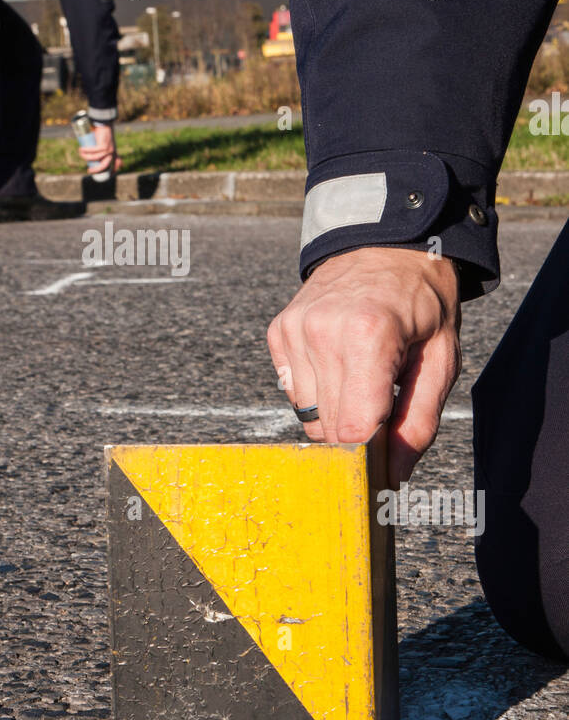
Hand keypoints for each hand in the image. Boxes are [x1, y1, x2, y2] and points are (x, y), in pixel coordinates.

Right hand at [79, 121, 121, 174]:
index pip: (117, 164)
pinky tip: (81, 149)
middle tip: (89, 171)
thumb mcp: (104, 142)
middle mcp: (112, 152)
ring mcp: (109, 149)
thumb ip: (102, 148)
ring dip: (86, 157)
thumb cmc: (102, 132)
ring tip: (80, 153)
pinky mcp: (104, 145)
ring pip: (96, 158)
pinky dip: (86, 151)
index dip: (113, 171)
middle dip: (96, 170)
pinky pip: (94, 151)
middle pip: (105, 166)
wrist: (104, 123)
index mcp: (114, 152)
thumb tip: (91, 156)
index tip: (108, 175)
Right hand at [267, 247, 460, 488]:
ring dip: (336, 412)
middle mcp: (322, 332)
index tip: (389, 451)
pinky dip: (317, 392)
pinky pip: (292, 391)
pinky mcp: (279, 332)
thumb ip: (419, 421)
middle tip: (385, 410)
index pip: (353, 430)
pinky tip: (340, 366)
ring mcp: (294, 330)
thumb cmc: (422, 303)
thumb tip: (395, 475)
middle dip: (357, 434)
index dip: (372, 452)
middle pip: (328, 428)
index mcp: (369, 337)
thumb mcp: (441, 360)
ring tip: (364, 380)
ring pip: (307, 415)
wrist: (386, 245)